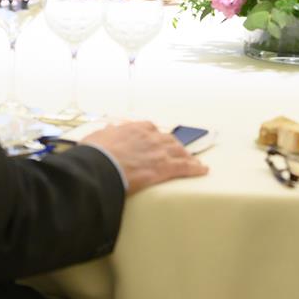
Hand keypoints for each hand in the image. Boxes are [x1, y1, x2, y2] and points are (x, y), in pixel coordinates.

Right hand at [82, 121, 207, 194]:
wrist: (99, 166)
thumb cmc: (95, 154)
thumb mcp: (97, 137)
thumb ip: (106, 133)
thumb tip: (109, 130)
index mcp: (135, 128)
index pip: (151, 129)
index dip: (156, 136)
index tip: (158, 140)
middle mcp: (150, 137)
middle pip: (168, 140)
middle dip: (175, 146)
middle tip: (179, 152)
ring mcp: (159, 151)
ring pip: (179, 152)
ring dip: (187, 156)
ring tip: (193, 161)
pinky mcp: (164, 167)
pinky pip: (185, 167)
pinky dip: (195, 168)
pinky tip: (203, 170)